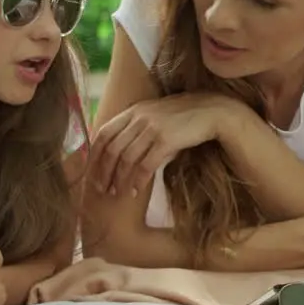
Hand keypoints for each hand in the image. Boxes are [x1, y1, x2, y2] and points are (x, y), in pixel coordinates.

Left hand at [91, 93, 233, 198]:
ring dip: (119, 179)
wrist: (211, 111)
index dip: (95, 156)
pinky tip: (136, 190)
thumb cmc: (182, 118)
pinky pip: (146, 164)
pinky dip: (138, 180)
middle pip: (112, 148)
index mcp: (132, 111)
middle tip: (102, 189)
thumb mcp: (154, 117)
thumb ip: (136, 129)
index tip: (92, 174)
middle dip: (104, 172)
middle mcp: (139, 117)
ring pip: (126, 158)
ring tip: (118, 193)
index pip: (103, 134)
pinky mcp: (166, 140)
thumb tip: (119, 153)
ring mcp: (152, 128)